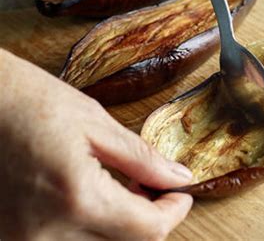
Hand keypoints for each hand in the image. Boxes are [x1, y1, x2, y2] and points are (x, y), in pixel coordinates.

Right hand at [0, 49, 192, 239]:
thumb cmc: (32, 101)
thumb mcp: (96, 123)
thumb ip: (142, 159)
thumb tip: (178, 178)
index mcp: (77, 199)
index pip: (147, 230)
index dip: (174, 212)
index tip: (182, 193)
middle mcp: (47, 235)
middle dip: (150, 218)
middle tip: (154, 186)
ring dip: (121, 227)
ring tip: (125, 189)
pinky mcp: (10, 239)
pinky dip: (90, 228)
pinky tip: (93, 198)